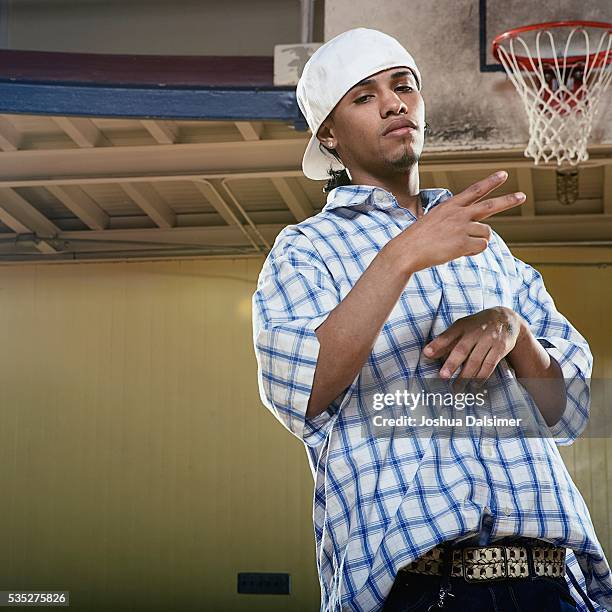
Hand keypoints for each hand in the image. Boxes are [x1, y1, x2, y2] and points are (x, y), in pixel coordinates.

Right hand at [388, 171, 524, 275]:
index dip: (490, 182)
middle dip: (508, 200)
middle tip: (522, 196)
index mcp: (450, 206)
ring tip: (458, 245)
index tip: (503, 174)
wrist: (406, 251)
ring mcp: (461, 227)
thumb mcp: (434, 221)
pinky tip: (457, 251)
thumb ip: (455, 221)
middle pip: (490, 206)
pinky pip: (481, 246)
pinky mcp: (463, 243)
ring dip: (477, 241)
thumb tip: (475, 230)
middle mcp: (458, 214)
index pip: (474, 190)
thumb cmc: (417, 239)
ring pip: (486, 233)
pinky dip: (472, 251)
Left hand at [422, 307, 524, 386]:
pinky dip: (481, 377)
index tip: (426, 353)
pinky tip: (474, 385)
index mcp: (462, 325)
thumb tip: (427, 353)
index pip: (448, 335)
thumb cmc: (477, 326)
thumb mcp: (461, 327)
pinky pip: (489, 365)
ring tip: (456, 388)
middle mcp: (475, 332)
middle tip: (443, 376)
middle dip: (452, 364)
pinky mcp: (500, 348)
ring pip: (476, 360)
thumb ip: (446, 340)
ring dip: (465, 376)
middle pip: (462, 349)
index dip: (437, 344)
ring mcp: (489, 340)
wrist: (505, 318)